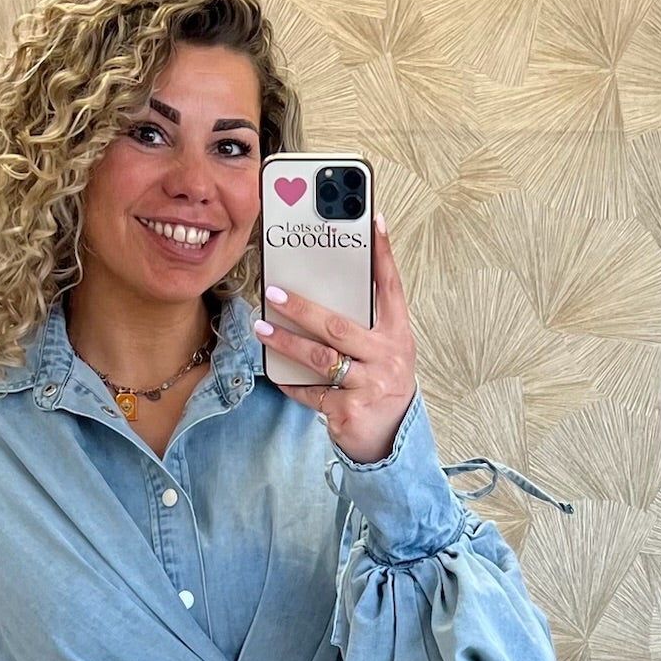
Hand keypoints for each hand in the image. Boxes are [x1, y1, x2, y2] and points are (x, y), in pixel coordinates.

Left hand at [253, 213, 415, 463]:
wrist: (392, 439)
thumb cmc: (381, 385)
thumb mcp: (384, 351)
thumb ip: (365, 324)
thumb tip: (323, 293)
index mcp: (397, 335)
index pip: (391, 287)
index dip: (382, 254)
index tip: (371, 221)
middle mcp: (386, 357)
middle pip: (338, 326)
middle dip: (302, 308)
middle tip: (274, 294)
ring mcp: (369, 386)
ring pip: (320, 359)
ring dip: (286, 343)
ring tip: (262, 330)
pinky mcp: (349, 411)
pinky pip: (311, 392)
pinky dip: (291, 383)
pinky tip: (276, 373)